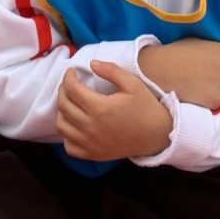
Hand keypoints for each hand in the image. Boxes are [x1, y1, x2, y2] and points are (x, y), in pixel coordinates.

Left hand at [57, 61, 171, 160]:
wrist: (158, 136)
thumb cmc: (145, 107)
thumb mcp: (133, 84)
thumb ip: (111, 70)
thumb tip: (91, 63)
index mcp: (100, 108)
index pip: (72, 89)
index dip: (68, 77)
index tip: (72, 72)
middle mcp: (90, 127)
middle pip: (63, 105)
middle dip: (63, 90)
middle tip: (70, 83)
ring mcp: (90, 143)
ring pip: (62, 126)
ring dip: (62, 111)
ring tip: (71, 102)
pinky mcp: (93, 154)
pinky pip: (69, 146)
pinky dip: (67, 134)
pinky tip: (74, 125)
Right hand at [138, 38, 219, 109]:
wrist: (159, 69)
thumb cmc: (175, 53)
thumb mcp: (198, 43)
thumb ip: (215, 51)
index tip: (218, 71)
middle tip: (204, 79)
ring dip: (214, 92)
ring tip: (196, 87)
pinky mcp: (215, 102)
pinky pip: (215, 104)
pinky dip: (206, 102)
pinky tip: (193, 95)